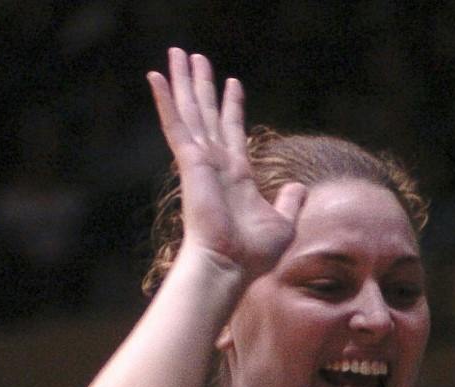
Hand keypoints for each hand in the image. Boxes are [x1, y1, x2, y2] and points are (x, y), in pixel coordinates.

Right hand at [146, 49, 303, 281]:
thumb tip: (299, 187)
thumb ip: (290, 202)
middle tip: (195, 56)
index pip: (233, 131)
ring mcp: (201, 160)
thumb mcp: (283, 223)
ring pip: (191, 110)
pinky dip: (165, 99)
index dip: (232, 106)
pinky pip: (175, 123)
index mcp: (237, 175)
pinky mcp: (189, 161)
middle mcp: (216, 163)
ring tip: (178, 52)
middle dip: (202, 85)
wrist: (230, 265)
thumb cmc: (253, 254)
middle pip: (207, 113)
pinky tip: (155, 75)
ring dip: (183, 81)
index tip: (232, 83)